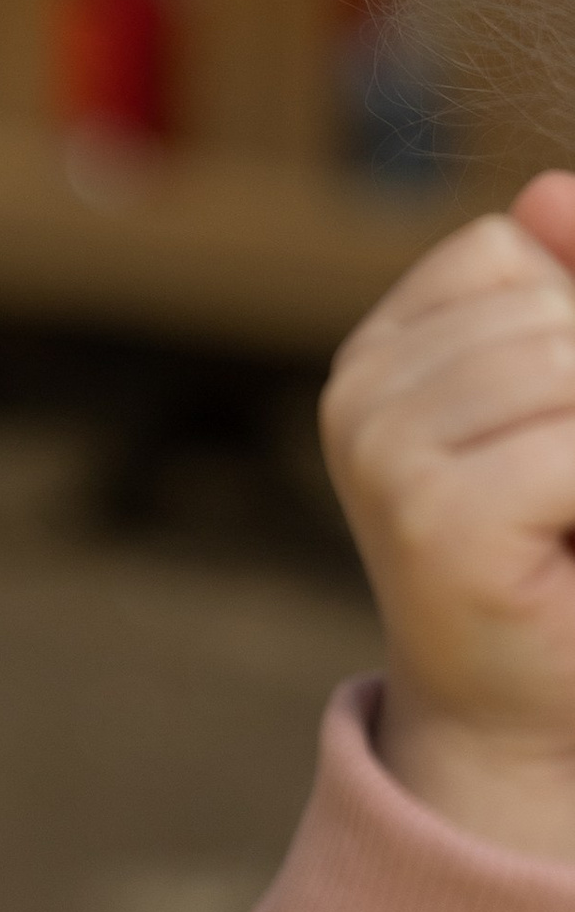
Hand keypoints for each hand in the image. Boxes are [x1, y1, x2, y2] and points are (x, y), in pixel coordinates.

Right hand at [322, 175, 574, 860]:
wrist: (529, 721)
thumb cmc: (562, 560)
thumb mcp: (569, 401)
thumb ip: (569, 291)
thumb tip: (551, 191)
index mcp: (382, 352)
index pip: (501, 251)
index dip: (565, 320)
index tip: (553, 432)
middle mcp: (358, 394)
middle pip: (541, 306)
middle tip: (566, 499)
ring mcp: (378, 451)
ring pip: (560, 361)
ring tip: (567, 519)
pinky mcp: (427, 515)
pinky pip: (566, 449)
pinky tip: (566, 549)